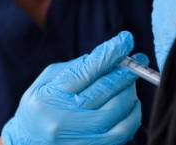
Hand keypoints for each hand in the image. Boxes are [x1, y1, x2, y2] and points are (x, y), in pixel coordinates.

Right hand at [1, 32, 140, 144]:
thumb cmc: (37, 108)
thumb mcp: (45, 83)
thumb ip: (73, 68)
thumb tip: (106, 57)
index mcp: (50, 96)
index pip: (86, 70)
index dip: (110, 53)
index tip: (126, 40)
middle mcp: (64, 119)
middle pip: (105, 90)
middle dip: (125, 71)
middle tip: (138, 60)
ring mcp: (80, 138)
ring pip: (118, 111)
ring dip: (130, 92)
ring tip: (129, 83)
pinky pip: (123, 132)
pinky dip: (132, 114)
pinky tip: (130, 104)